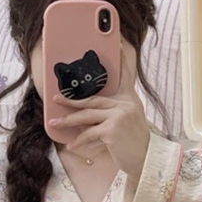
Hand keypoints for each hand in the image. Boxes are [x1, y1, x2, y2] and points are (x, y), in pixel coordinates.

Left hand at [49, 45, 149, 180]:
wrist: (146, 160)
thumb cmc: (134, 144)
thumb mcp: (129, 122)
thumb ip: (115, 113)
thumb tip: (90, 114)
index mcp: (129, 100)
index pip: (125, 75)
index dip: (121, 58)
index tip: (117, 41)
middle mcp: (125, 105)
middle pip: (93, 99)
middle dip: (72, 101)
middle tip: (56, 99)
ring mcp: (119, 116)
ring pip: (87, 116)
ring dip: (68, 120)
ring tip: (55, 122)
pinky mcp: (112, 129)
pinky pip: (89, 134)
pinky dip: (79, 140)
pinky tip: (71, 145)